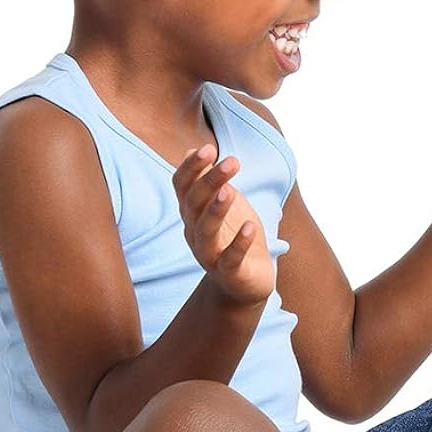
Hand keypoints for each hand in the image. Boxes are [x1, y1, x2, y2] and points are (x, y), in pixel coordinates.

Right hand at [173, 145, 274, 305]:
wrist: (245, 283)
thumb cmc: (233, 237)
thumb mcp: (223, 205)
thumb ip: (208, 182)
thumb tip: (192, 150)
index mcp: (192, 213)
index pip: (182, 187)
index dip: (191, 168)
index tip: (208, 148)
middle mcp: (195, 232)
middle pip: (194, 204)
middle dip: (210, 181)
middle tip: (232, 161)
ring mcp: (210, 254)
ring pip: (206, 231)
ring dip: (216, 210)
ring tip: (230, 191)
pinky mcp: (229, 273)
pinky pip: (230, 258)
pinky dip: (239, 243)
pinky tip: (250, 226)